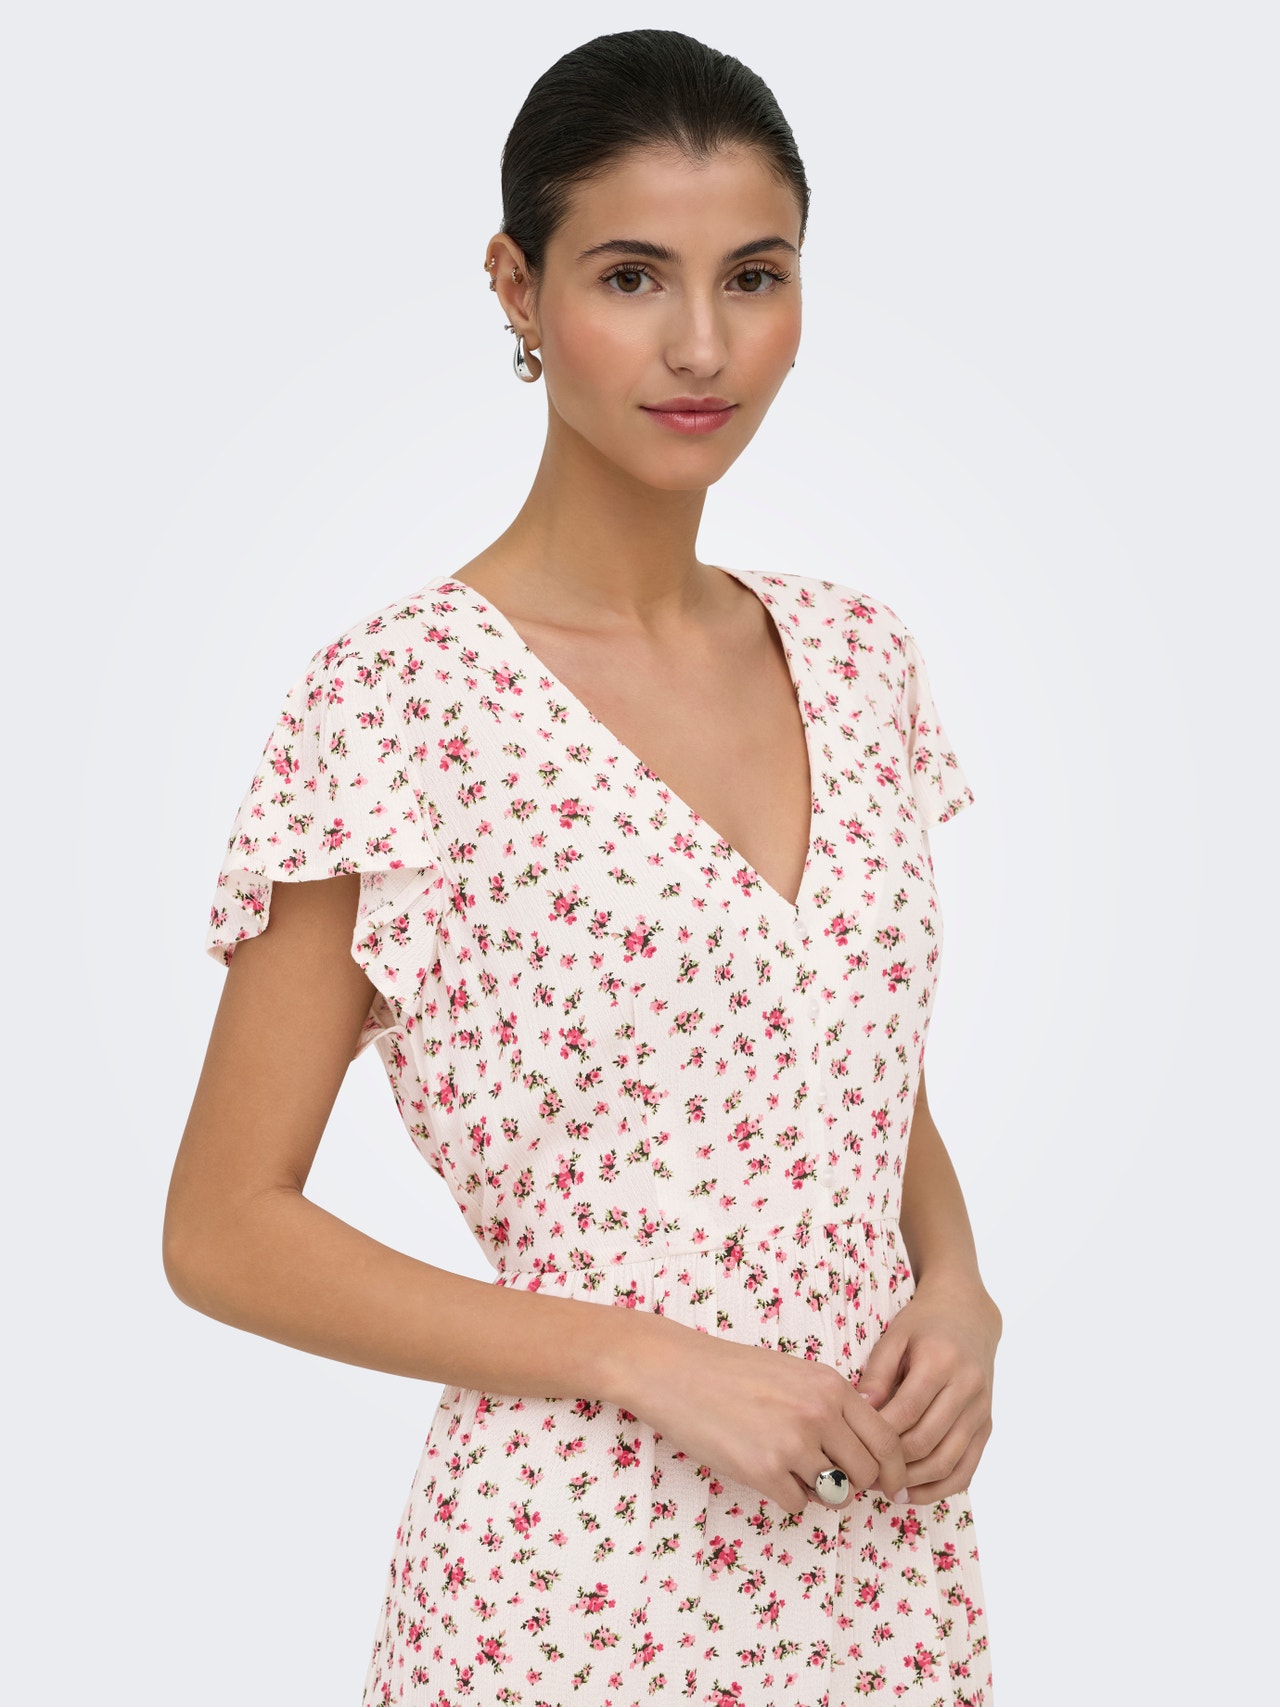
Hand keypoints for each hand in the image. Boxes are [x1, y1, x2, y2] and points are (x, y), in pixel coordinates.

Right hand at [609, 1314, 910, 1516]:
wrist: (674, 1370)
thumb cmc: (731, 1372)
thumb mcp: (794, 1374)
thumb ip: (832, 1405)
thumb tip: (867, 1454)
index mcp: (831, 1385)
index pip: (888, 1440)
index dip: (894, 1470)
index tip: (891, 1487)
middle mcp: (819, 1413)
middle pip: (868, 1473)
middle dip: (856, 1485)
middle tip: (835, 1481)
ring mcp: (792, 1443)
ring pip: (836, 1493)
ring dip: (819, 1491)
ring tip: (790, 1468)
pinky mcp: (763, 1470)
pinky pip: (797, 1504)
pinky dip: (785, 1495)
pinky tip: (762, 1470)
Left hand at [856, 1273, 1001, 1504]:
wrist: (969, 1315)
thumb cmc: (925, 1324)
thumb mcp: (895, 1336)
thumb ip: (877, 1372)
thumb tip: (861, 1410)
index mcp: (942, 1361)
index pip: (906, 1411)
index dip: (878, 1435)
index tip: (852, 1446)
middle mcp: (967, 1388)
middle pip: (926, 1442)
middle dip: (892, 1463)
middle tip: (863, 1473)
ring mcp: (981, 1411)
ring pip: (947, 1463)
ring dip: (914, 1482)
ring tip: (884, 1487)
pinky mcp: (986, 1427)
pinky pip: (966, 1470)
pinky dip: (939, 1488)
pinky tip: (912, 1492)